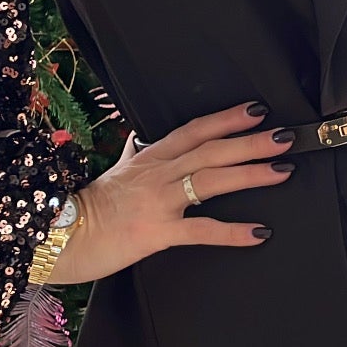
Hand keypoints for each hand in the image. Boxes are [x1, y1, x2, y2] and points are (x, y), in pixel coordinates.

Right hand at [43, 101, 296, 283]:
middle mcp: (157, 173)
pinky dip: (232, 231)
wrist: (59, 236)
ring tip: (283, 170)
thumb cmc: (88, 207)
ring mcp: (158, 201)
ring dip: (249, 173)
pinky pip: (200, 231)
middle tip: (286, 136)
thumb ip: (131, 154)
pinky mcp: (156, 231)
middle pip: (210, 150)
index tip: (258, 110)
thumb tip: (136, 137)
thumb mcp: (113, 172)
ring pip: (210, 181)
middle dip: (250, 141)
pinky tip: (259, 232)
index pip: (193, 130)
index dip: (226, 119)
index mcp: (150, 158)